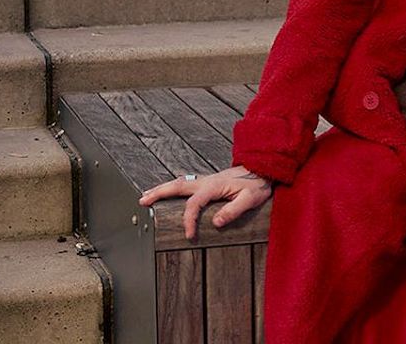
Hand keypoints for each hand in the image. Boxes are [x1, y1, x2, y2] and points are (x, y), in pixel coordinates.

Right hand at [138, 166, 274, 239]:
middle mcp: (206, 181)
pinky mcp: (208, 182)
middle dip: (158, 193)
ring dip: (162, 188)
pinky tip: (167, 192)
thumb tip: (215, 223)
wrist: (263, 169)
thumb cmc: (257, 185)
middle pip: (177, 185)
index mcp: (214, 186)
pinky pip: (185, 183)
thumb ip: (233, 210)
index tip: (189, 236)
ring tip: (146, 196)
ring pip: (179, 182)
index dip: (189, 220)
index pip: (195, 204)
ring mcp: (206, 180)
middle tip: (142, 201)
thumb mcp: (250, 200)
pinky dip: (172, 187)